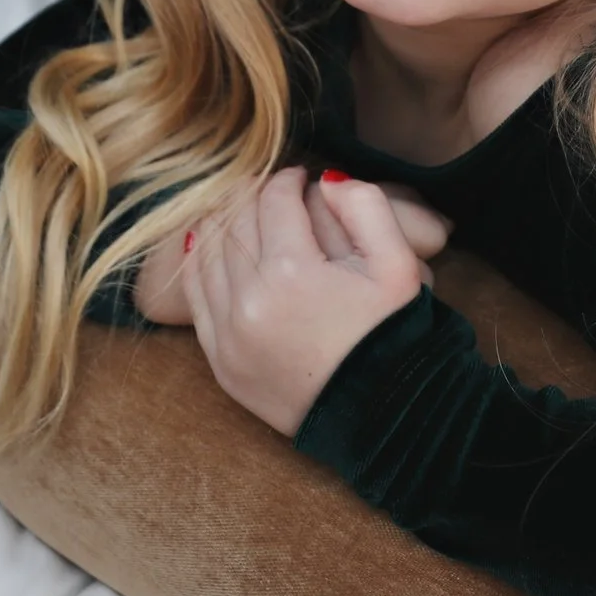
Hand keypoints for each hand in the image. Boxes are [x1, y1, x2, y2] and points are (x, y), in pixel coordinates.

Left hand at [182, 167, 425, 435]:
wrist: (383, 417)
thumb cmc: (394, 336)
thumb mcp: (399, 265)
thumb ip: (366, 207)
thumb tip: (326, 179)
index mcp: (293, 273)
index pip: (274, 200)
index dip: (288, 179)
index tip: (301, 178)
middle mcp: (250, 302)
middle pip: (236, 221)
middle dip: (254, 196)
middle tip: (272, 191)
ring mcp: (228, 335)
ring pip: (207, 252)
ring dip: (224, 224)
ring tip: (246, 213)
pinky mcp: (220, 361)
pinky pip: (195, 294)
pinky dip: (201, 262)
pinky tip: (216, 246)